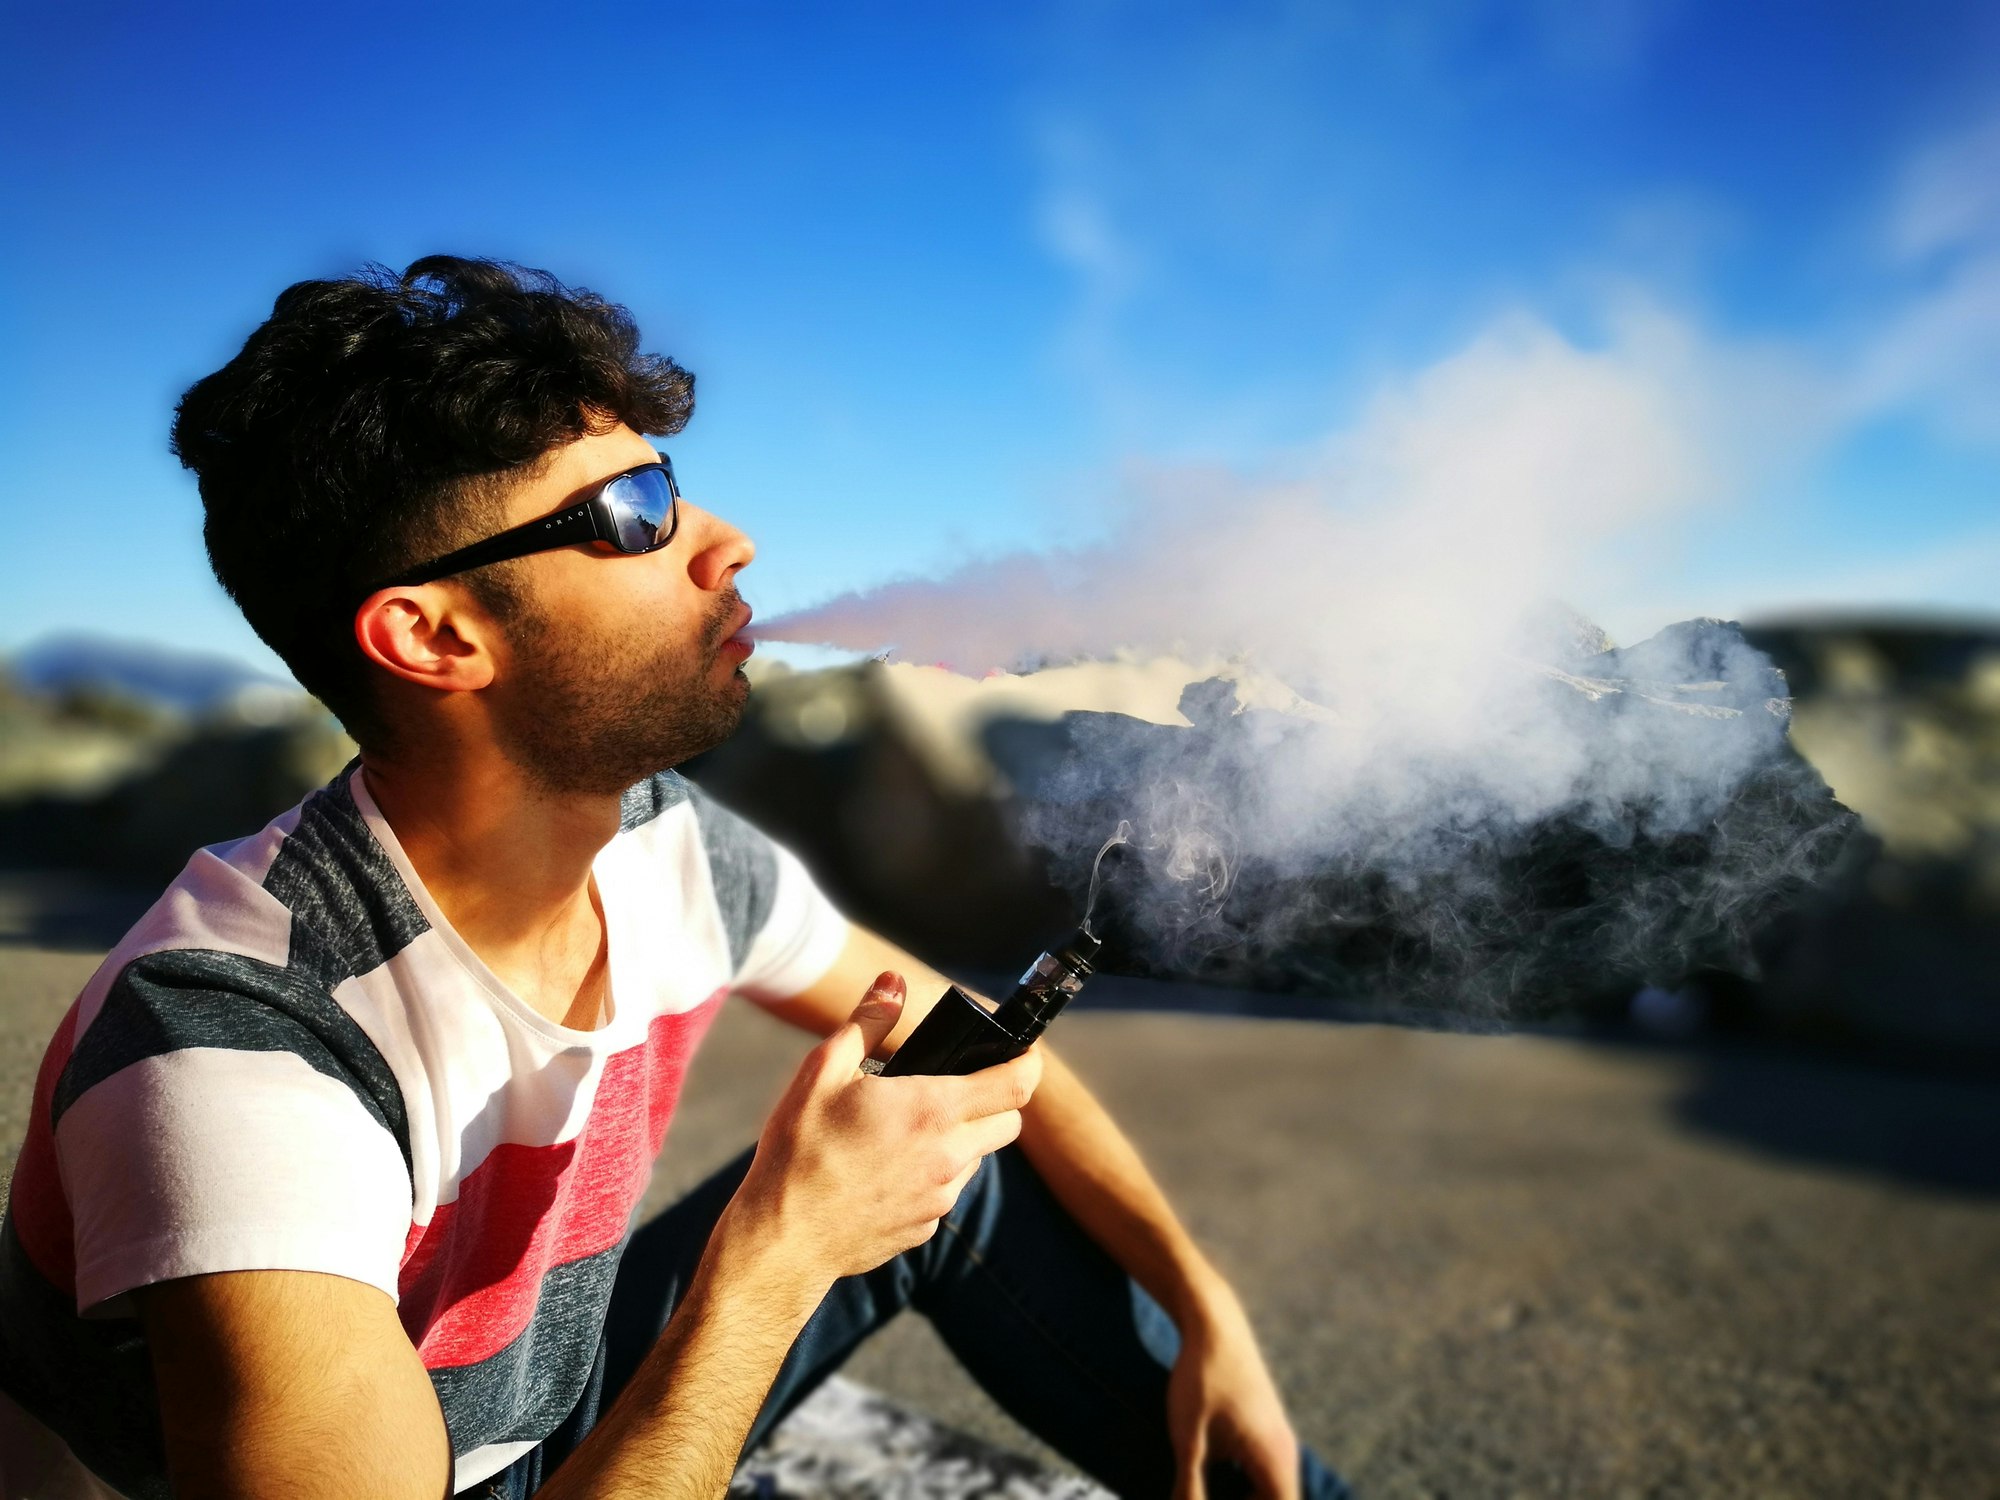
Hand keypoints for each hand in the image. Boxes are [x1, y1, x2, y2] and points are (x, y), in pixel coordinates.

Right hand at [727, 971, 1042, 1290]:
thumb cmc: (799, 1150)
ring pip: (976, 1158)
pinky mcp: (925, 1227)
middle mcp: (948, 1155)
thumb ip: (866, 1021)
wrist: (783, 1238)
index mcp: (932, 1109)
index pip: (1015, 1084)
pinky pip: (945, 1192)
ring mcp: (939, 1197)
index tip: (1024, 1051)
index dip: (1028, 1062)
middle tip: (958, 1087)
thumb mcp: (823, 1071)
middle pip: (1008, 1123)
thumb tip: (892, 981)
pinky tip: (887, 1170)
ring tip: (908, 1130)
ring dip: (961, 1139)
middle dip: (997, 1100)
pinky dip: (932, 1175)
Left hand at [1167, 1275, 1300, 1499]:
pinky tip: (1205, 1473)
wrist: (1213, 1323)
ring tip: (1201, 1489)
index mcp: (1274, 1458)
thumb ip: (1189, 1484)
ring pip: (1268, 1487)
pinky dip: (1240, 1481)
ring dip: (1241, 1495)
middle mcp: (1283, 1451)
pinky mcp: (1263, 1427)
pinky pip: (1260, 1469)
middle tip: (1199, 1495)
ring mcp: (1275, 1438)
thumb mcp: (1187, 1436)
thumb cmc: (1201, 1378)